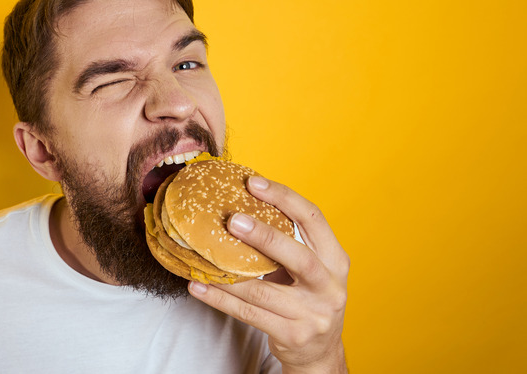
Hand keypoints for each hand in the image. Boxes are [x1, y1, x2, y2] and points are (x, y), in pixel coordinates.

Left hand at [188, 176, 348, 372]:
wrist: (319, 353)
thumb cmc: (307, 299)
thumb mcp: (311, 269)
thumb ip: (288, 243)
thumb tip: (240, 205)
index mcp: (336, 259)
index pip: (313, 218)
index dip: (284, 198)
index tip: (253, 183)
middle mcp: (330, 286)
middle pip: (298, 256)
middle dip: (264, 236)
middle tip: (233, 220)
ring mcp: (312, 314)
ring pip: (264, 291)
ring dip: (229, 274)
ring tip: (204, 256)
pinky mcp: (292, 335)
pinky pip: (248, 314)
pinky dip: (220, 299)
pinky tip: (199, 286)